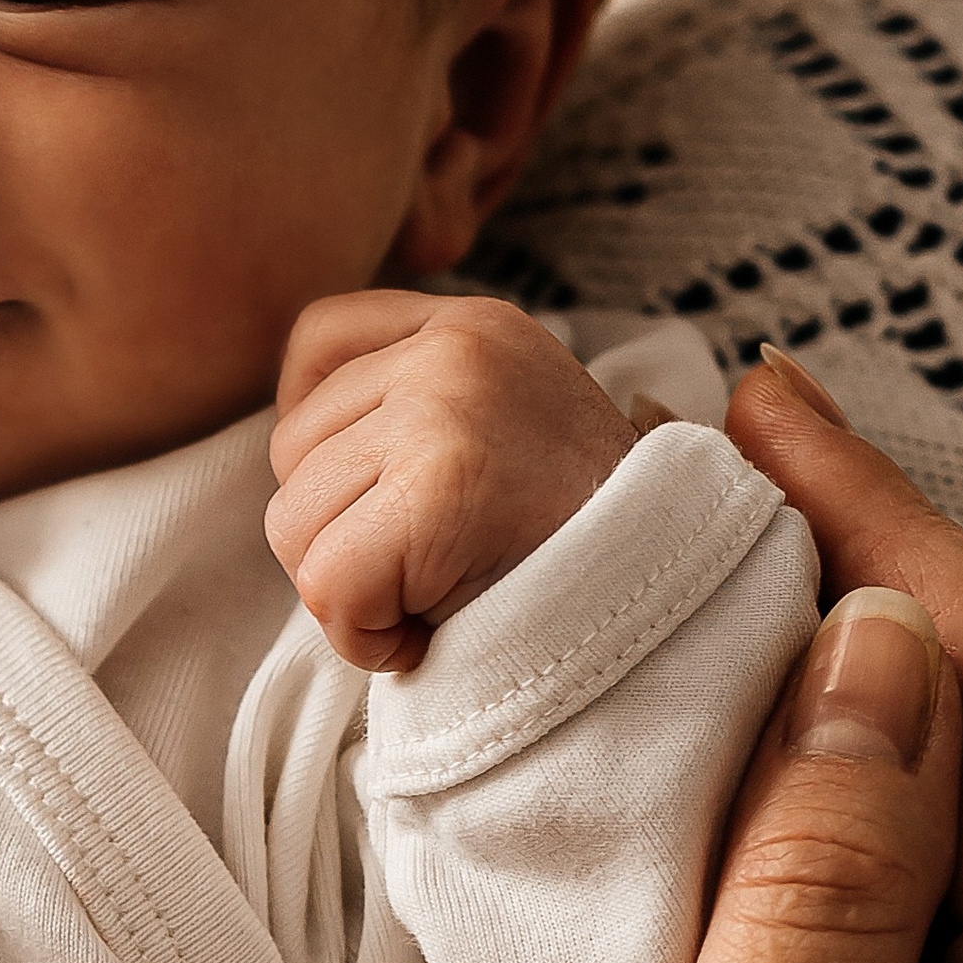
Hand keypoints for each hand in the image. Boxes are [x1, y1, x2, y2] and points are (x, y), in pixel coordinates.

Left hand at [266, 290, 640, 672]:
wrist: (672, 595)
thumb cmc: (570, 540)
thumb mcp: (495, 430)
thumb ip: (407, 410)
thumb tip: (294, 445)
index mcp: (470, 325)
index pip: (317, 337)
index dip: (317, 435)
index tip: (373, 495)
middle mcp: (453, 350)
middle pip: (291, 451)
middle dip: (336, 533)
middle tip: (429, 567)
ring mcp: (443, 411)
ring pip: (292, 523)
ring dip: (350, 592)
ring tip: (438, 595)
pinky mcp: (438, 489)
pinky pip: (326, 582)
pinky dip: (362, 636)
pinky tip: (423, 635)